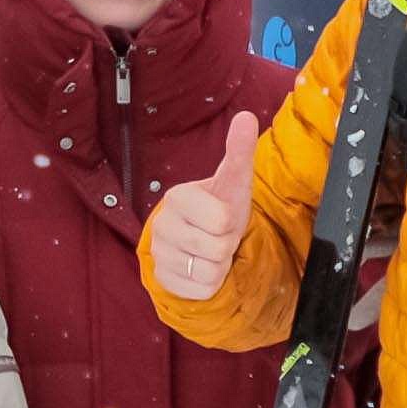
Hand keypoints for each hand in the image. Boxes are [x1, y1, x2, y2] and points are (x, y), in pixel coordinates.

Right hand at [143, 110, 260, 301]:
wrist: (198, 239)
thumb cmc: (218, 207)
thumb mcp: (233, 181)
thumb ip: (239, 152)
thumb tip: (246, 117)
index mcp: (177, 197)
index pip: (221, 220)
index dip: (230, 222)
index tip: (221, 216)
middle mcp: (162, 225)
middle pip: (216, 248)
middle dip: (225, 245)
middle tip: (217, 236)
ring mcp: (159, 254)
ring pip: (209, 272)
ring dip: (219, 265)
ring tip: (209, 251)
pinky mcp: (163, 280)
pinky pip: (201, 290)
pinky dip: (209, 283)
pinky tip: (201, 267)